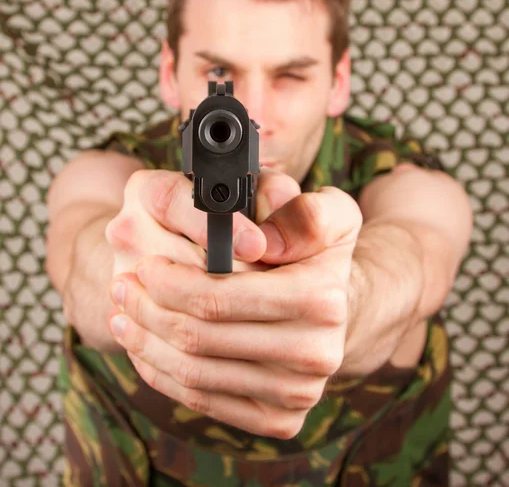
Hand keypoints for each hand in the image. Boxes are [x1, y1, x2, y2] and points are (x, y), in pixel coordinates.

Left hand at [107, 178, 362, 438]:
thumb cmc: (318, 253)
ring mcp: (298, 393)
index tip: (143, 267)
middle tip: (123, 287)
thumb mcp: (327, 213)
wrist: (339, 308)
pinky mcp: (280, 420)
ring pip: (195, 374)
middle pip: (200, 339)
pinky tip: (145, 347)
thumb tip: (257, 241)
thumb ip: (301, 213)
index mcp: (320, 299)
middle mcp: (314, 353)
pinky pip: (205, 401)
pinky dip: (164, 375)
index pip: (217, 298)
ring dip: (147, 343)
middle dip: (148, 311)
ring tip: (123, 314)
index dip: (168, 284)